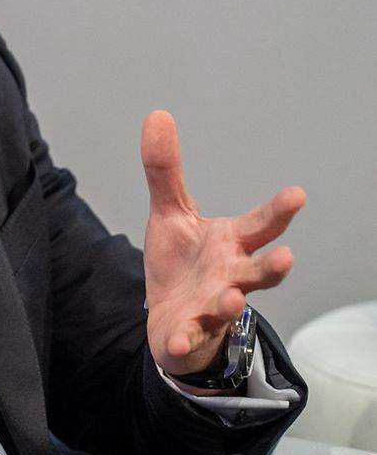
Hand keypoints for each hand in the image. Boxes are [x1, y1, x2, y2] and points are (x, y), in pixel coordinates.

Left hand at [141, 110, 304, 380]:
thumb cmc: (182, 263)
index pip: (259, 225)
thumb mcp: (170, 212)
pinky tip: (175, 338)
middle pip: (257, 271)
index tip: (297, 194)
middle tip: (285, 257)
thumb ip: (165, 170)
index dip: (278, 211)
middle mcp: (230, 275)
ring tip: (233, 299)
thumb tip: (157, 115)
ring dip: (231, 303)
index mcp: (230, 243)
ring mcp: (212, 306)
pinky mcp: (189, 331)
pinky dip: (183, 339)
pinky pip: (187, 337)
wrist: (170, 319)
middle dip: (272, 267)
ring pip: (229, 306)